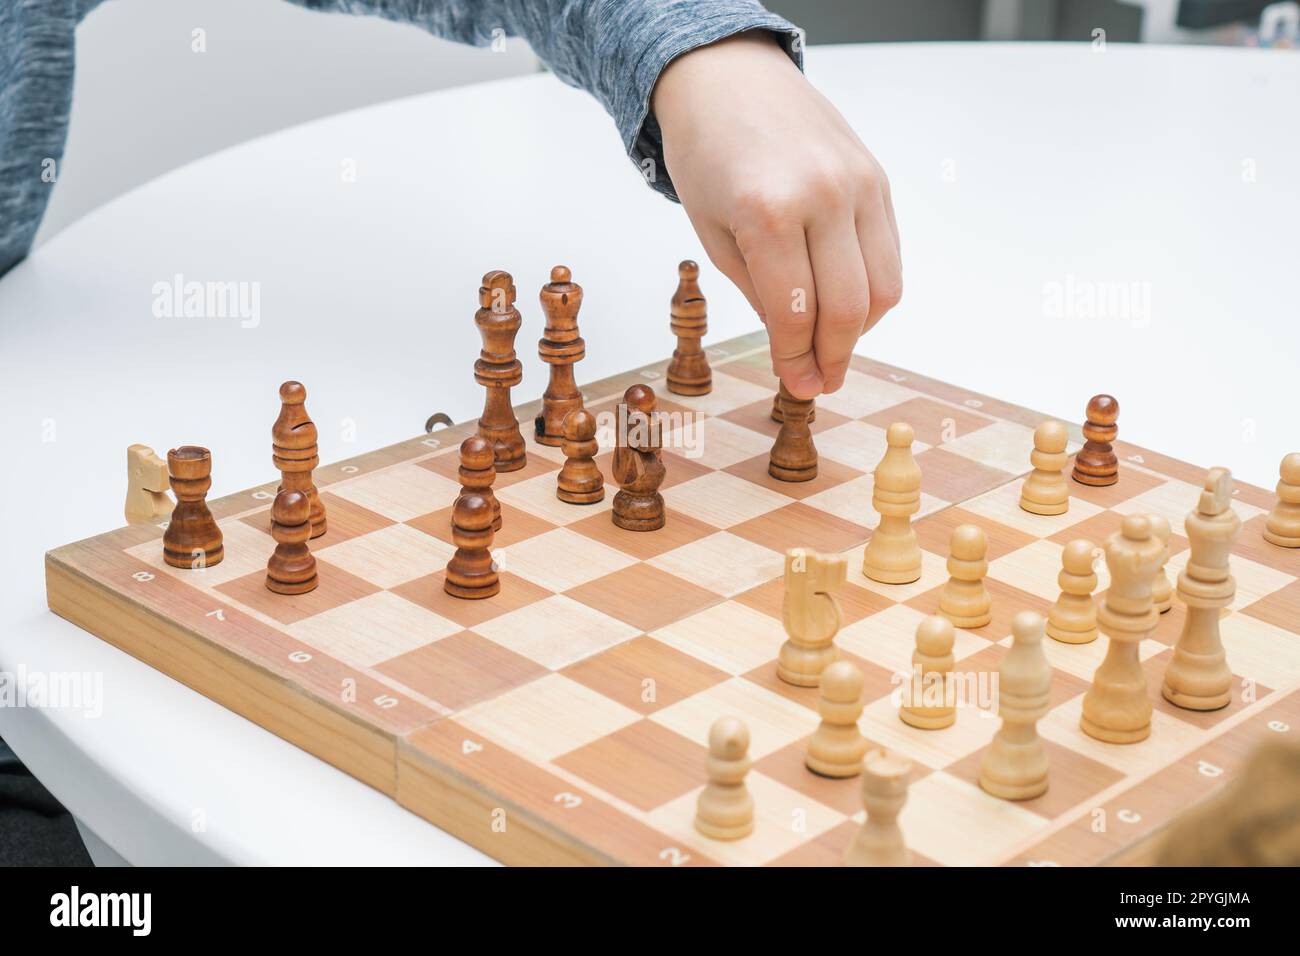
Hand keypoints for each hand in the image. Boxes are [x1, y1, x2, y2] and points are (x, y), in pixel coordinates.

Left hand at [651, 31, 900, 398]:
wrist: (729, 78)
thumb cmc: (708, 156)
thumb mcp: (713, 233)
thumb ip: (759, 292)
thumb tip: (797, 347)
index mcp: (767, 211)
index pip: (796, 313)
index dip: (797, 360)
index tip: (797, 384)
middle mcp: (822, 195)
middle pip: (848, 307)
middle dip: (834, 357)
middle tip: (820, 381)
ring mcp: (858, 184)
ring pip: (883, 287)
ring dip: (860, 330)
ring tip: (832, 344)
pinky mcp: (878, 179)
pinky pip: (889, 254)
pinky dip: (873, 291)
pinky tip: (844, 302)